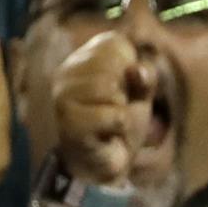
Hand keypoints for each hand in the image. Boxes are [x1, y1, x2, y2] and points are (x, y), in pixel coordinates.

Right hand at [49, 29, 151, 187]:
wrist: (104, 162)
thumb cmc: (119, 122)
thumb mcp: (140, 94)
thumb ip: (145, 76)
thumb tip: (137, 72)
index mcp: (81, 58)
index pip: (113, 44)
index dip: (129, 69)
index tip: (121, 90)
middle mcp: (65, 73)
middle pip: (111, 67)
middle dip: (124, 93)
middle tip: (113, 110)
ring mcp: (62, 97)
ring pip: (110, 90)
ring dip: (122, 111)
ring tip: (109, 122)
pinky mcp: (69, 123)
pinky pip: (113, 116)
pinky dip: (119, 128)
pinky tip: (105, 135)